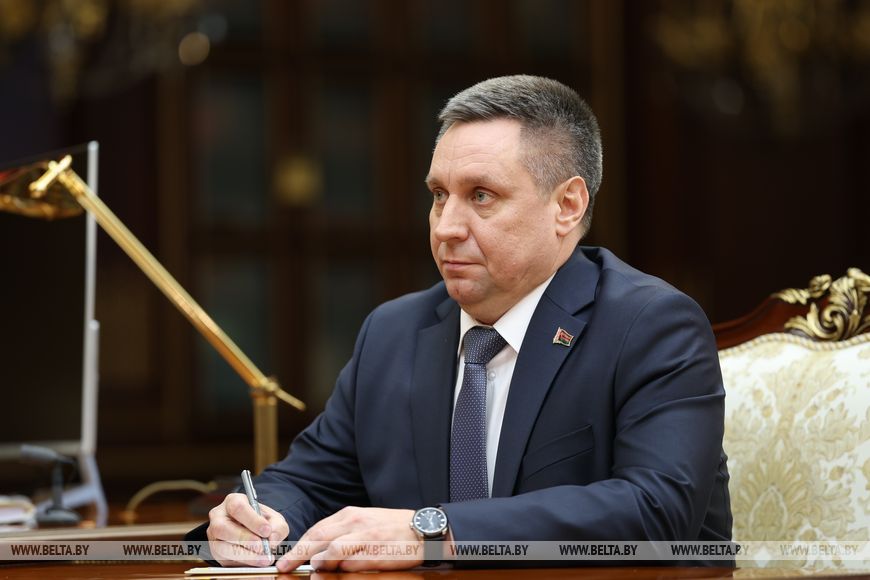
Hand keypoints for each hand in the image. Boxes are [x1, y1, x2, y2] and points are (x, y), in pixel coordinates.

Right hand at [205, 492, 288, 566]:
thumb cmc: (262, 522)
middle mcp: (218, 518)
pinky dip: (243, 565)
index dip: (252, 520)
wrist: (254, 532)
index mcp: (232, 502)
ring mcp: (214, 537)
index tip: (266, 530)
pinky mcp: (216, 554)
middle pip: (223, 527)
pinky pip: (225, 561)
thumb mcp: (274, 520)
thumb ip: (277, 527)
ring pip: (221, 547)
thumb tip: (272, 540)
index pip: (237, 507)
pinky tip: (257, 566)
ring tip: (263, 559)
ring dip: (244, 555)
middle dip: (244, 539)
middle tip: (262, 547)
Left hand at [276, 507, 422, 571]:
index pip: (317, 529)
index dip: (299, 544)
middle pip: (316, 537)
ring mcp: (362, 535)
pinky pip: (346, 557)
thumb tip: (323, 551)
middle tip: (283, 566)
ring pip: (328, 547)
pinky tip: (329, 569)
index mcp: (350, 514)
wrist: (423, 529)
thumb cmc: (395, 529)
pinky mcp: (372, 548)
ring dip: (314, 560)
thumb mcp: (367, 523)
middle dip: (297, 553)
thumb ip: (345, 534)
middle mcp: (353, 521)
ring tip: (307, 569)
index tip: (287, 556)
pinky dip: (334, 564)